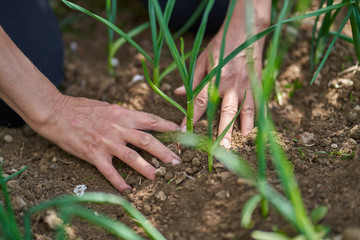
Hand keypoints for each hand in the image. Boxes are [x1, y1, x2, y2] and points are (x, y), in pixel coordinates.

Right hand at [0, 26, 180, 192]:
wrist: (56, 112)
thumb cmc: (81, 108)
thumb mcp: (107, 107)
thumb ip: (123, 115)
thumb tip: (137, 121)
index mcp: (122, 114)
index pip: (151, 120)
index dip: (168, 126)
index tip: (181, 132)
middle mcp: (118, 128)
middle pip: (147, 141)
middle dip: (164, 152)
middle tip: (177, 162)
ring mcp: (106, 142)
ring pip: (132, 157)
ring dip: (147, 168)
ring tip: (157, 177)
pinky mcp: (93, 154)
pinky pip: (109, 171)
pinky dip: (119, 181)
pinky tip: (127, 189)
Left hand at [175, 1, 269, 148]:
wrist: (246, 32)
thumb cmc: (221, 44)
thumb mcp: (201, 59)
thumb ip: (192, 79)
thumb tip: (179, 93)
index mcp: (215, 77)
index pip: (201, 102)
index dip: (192, 118)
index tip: (184, 131)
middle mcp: (231, 85)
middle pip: (226, 112)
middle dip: (222, 132)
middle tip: (219, 150)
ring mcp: (247, 85)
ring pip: (245, 111)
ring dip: (242, 128)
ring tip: (240, 142)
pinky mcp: (257, 84)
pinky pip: (258, 103)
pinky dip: (257, 117)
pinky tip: (255, 128)